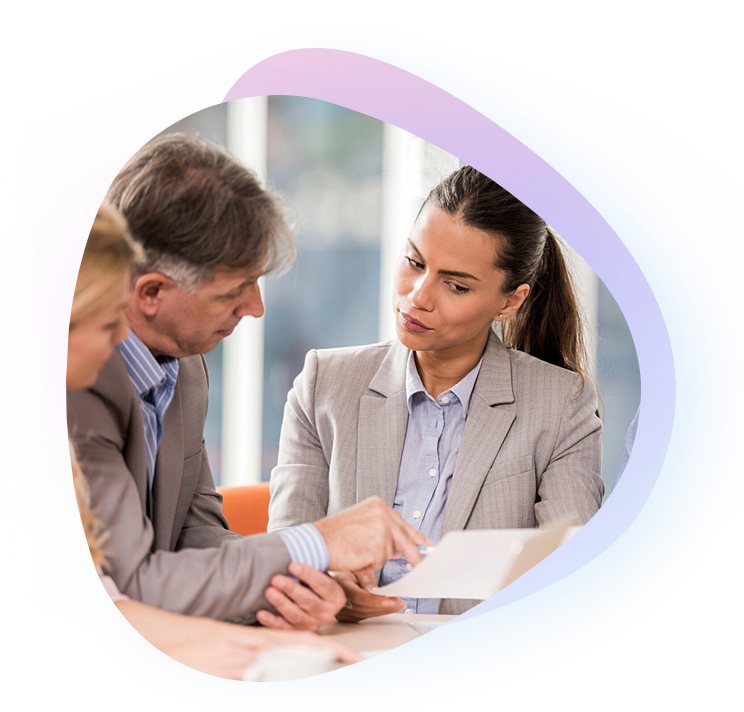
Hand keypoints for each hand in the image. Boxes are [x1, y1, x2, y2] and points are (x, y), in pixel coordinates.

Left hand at [256, 562, 345, 631]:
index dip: (307, 574)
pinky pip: (283, 628)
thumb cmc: (318, 583)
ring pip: (295, 615)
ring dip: (281, 603)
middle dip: (291, 589)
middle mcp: (326, 613)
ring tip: (269, 591)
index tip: (292, 565)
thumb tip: (297, 546)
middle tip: (276, 579)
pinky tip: (261, 612)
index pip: (323, 585)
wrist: (322, 603)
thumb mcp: (323, 574)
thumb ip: (315, 565)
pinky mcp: (298, 631)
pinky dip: (271, 621)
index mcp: (335, 596)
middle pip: (308, 601)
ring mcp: (312, 624)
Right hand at [314, 496, 432, 572]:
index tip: (427, 544)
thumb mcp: (361, 524)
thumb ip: (382, 532)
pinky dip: (368, 564)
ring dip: (375, 558)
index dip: (416, 536)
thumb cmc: (334, 535)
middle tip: (421, 564)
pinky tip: (355, 555)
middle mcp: (382, 514)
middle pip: (405, 538)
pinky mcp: (378, 547)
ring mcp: (382, 530)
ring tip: (356, 550)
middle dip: (413, 554)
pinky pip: (379, 562)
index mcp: (378, 505)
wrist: (317, 542)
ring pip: (389, 552)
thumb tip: (400, 548)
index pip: (402, 523)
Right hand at [334, 571, 404, 622]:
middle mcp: (337, 601)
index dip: (375, 601)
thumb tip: (376, 592)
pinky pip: (363, 617)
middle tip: (399, 602)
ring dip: (383, 611)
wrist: (335, 578)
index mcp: (340, 584)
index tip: (390, 601)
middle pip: (363, 608)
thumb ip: (366, 580)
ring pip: (365, 615)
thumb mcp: (357, 569)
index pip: (358, 597)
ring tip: (397, 605)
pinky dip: (377, 613)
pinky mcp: (345, 617)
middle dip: (383, 606)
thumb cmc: (347, 570)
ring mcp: (340, 611)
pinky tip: (388, 609)